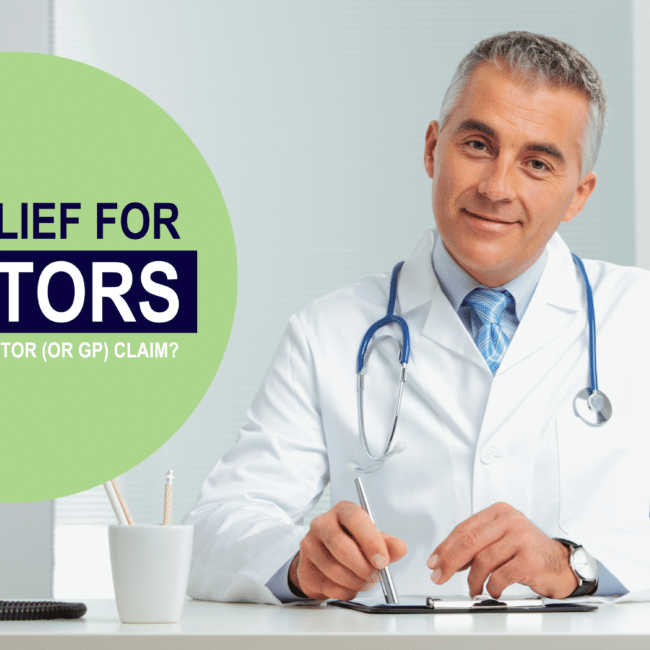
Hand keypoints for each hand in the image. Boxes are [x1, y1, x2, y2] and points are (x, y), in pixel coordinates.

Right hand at [289, 500, 406, 600]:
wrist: (325, 557)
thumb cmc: (351, 542)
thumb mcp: (372, 539)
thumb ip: (387, 543)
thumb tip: (400, 548)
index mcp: (342, 511)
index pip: (355, 519)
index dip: (371, 541)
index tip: (383, 561)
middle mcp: (321, 524)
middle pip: (342, 547)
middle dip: (363, 567)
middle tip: (376, 575)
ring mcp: (309, 545)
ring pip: (335, 570)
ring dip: (357, 582)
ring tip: (365, 581)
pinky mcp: (304, 568)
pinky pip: (329, 586)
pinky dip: (346, 591)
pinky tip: (351, 586)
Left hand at [427, 502, 577, 598]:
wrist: (562, 565)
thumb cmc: (528, 551)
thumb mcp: (501, 539)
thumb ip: (478, 544)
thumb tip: (448, 559)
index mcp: (499, 512)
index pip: (464, 528)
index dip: (445, 546)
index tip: (434, 561)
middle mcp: (510, 521)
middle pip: (470, 541)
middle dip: (450, 562)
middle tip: (440, 576)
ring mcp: (521, 538)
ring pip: (483, 560)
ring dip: (473, 580)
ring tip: (473, 589)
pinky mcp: (530, 558)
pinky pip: (500, 575)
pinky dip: (492, 587)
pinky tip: (492, 590)